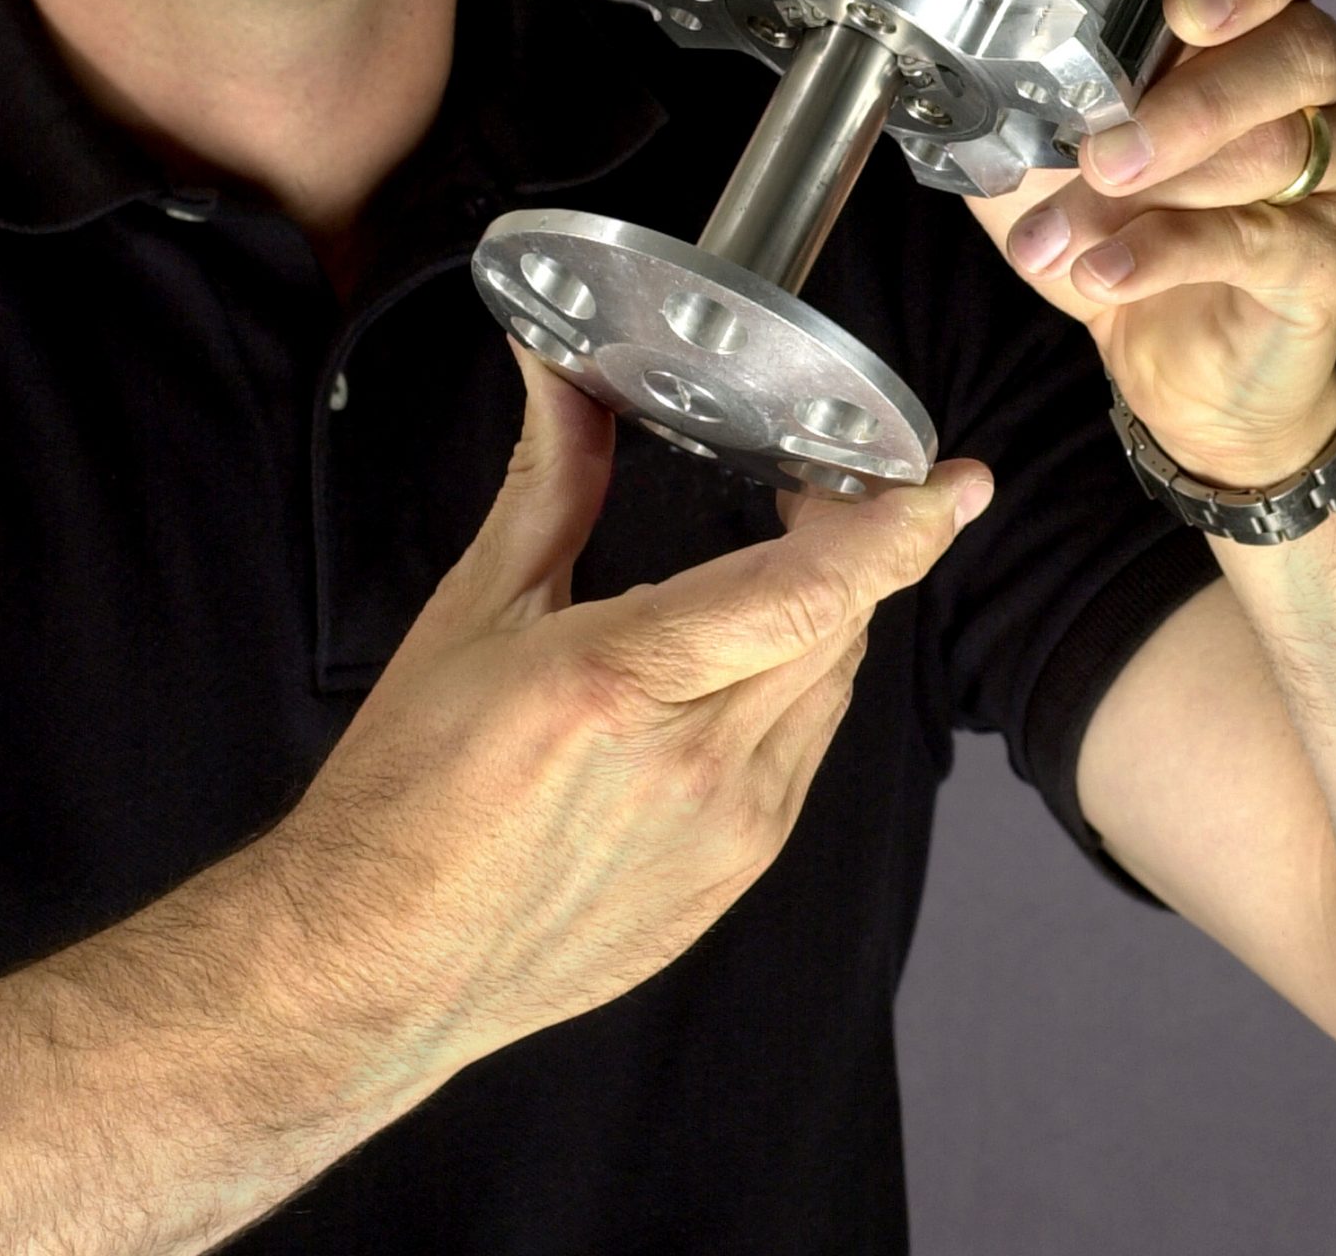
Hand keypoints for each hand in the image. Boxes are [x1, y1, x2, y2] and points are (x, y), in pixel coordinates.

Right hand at [274, 346, 992, 1083]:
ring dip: (826, 617)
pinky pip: (804, 756)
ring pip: (832, 690)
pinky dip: (793, 692)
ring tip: (779, 562)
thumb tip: (562, 371)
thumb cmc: (408, 792)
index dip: (897, 532)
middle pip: (838, 629)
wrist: (378, 964)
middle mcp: (695, 767)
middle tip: (817, 485)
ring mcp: (727, 835)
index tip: (957, 483)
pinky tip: (736, 669)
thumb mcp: (474, 611)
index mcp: (623, 684)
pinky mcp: (734, 879)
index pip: (808, 596)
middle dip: (852, 546)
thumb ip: (550, 481)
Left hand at [964, 0, 1335, 489]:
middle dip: (1196, 96)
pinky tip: (1104, 272)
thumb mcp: (1053, 142)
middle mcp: (1311, 87)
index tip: (1183, 3)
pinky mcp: (1324, 261)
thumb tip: (949, 46)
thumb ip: (1026, 84)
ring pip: (1275, 150)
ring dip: (1151, 192)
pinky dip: (1167, 254)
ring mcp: (1333, 174)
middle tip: (1103, 149)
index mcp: (1254, 25)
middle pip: (1300, 50)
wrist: (1168, 354)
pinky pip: (1261, 242)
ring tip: (1061, 233)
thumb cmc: (1121, 220)